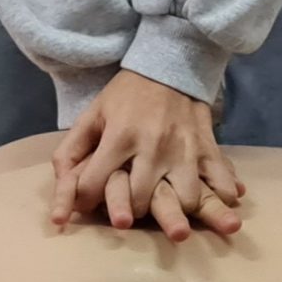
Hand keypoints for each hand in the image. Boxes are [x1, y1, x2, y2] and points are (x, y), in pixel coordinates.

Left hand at [50, 72, 245, 241]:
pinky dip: (221, 197)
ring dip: (175, 213)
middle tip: (128, 216)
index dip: (86, 202)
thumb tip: (61, 188)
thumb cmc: (126, 96)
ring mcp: (184, 148)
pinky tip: (219, 204)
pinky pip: (219, 180)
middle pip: (141, 200)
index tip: (87, 206)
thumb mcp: (92, 114)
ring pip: (184, 199)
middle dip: (131, 213)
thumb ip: (71, 150)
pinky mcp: (208, 147)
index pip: (96, 185)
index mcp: (120, 136)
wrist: (169, 65)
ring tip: (168, 216)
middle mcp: (153, 145)